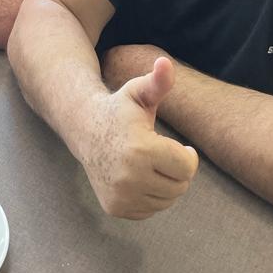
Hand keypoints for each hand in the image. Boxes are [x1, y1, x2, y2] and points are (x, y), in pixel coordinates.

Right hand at [81, 57, 197, 219]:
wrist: (85, 129)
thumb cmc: (120, 109)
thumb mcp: (139, 91)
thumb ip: (157, 81)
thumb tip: (165, 63)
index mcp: (140, 149)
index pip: (187, 167)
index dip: (187, 155)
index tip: (180, 147)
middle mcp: (128, 177)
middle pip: (179, 186)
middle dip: (177, 170)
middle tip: (163, 154)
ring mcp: (120, 196)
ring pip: (166, 201)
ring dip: (165, 184)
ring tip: (151, 164)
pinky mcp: (114, 207)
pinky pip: (149, 210)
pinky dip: (150, 196)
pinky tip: (138, 176)